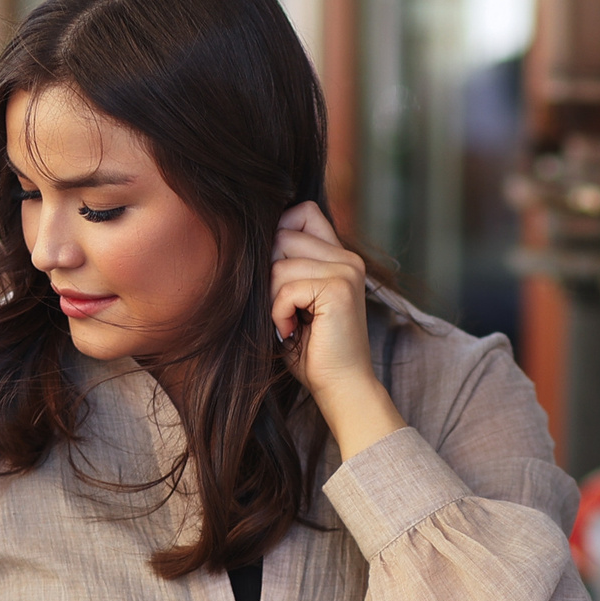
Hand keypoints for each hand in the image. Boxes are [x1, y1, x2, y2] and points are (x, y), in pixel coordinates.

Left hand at [271, 202, 404, 459]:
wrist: (342, 388)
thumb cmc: (313, 351)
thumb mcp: (295, 300)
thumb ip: (286, 266)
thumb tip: (252, 240)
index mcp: (340, 256)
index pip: (302, 212)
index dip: (280, 234)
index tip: (278, 277)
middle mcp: (347, 258)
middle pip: (283, 234)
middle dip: (270, 274)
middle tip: (284, 309)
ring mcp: (346, 271)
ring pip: (280, 264)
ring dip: (273, 300)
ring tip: (290, 323)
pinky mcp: (339, 289)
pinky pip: (285, 287)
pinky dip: (279, 313)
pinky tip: (293, 331)